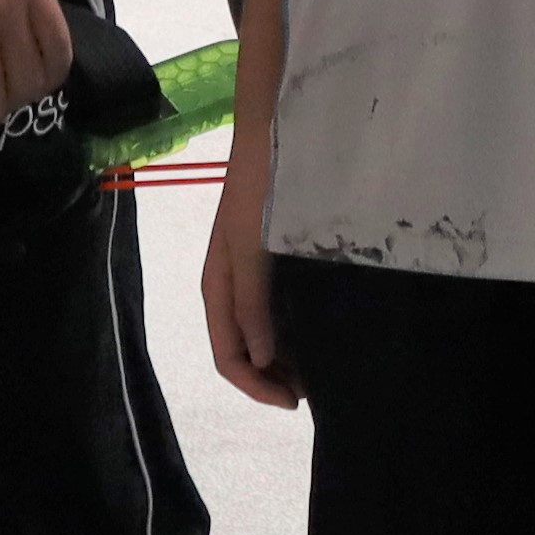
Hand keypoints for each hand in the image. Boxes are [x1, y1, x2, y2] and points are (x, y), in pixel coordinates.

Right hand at [200, 163, 295, 407]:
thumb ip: (252, 302)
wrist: (272, 133)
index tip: (296, 401)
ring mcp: (249, 274)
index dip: (256, 386)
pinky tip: (316, 332)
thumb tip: (259, 358)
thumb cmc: (258, 189)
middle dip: (270, 378)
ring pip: (258, 333)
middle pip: (241, 351)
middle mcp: (229, 287)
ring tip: (317, 370)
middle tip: (313, 391)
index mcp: (217, 289)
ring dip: (282, 358)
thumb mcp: (251, 247)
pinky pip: (274, 309)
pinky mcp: (269, 258)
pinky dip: (291, 331)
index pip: (227, 358)